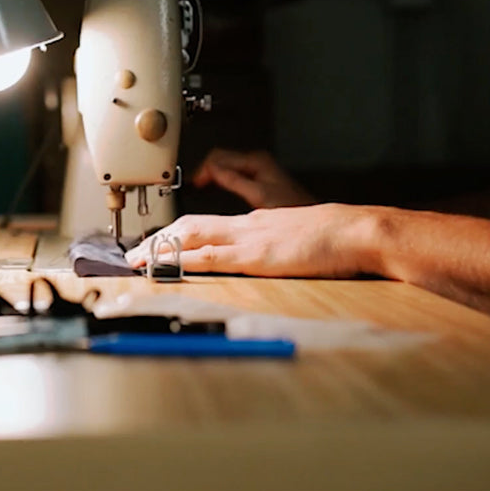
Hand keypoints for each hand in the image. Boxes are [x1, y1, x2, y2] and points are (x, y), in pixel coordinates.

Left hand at [124, 204, 378, 277]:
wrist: (354, 230)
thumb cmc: (337, 237)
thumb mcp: (303, 238)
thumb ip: (283, 245)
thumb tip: (278, 255)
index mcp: (257, 223)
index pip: (208, 224)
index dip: (179, 233)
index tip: (159, 243)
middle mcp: (246, 225)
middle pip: (190, 226)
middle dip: (159, 239)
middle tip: (134, 253)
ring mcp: (248, 238)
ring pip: (191, 237)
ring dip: (160, 248)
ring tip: (136, 261)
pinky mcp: (255, 256)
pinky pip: (209, 257)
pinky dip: (181, 261)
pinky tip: (166, 267)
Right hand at [193, 148, 315, 208]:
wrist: (308, 218)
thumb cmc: (291, 207)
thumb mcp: (259, 195)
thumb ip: (234, 181)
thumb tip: (211, 171)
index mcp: (256, 160)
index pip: (218, 155)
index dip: (202, 168)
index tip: (193, 182)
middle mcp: (256, 161)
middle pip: (219, 159)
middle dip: (203, 171)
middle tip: (193, 187)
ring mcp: (256, 170)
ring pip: (224, 167)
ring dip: (211, 176)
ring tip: (200, 190)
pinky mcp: (256, 180)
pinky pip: (231, 175)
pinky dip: (220, 182)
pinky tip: (216, 193)